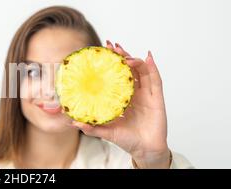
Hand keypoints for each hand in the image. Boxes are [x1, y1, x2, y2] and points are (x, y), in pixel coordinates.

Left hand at [71, 40, 170, 167]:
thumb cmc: (127, 140)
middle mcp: (134, 93)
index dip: (111, 64)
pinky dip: (152, 68)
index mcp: (122, 98)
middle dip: (122, 56)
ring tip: (125, 55)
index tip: (102, 52)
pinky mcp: (157, 98)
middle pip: (129, 70)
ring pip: (142, 71)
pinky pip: (156, 80)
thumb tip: (73, 122)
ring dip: (134, 60)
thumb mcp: (106, 132)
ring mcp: (146, 94)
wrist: (145, 150)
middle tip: (112, 47)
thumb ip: (91, 128)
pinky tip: (148, 58)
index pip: (116, 76)